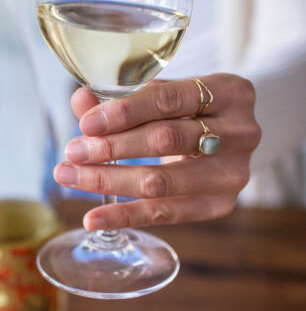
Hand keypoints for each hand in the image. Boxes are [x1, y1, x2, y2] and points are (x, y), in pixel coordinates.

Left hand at [54, 74, 261, 230]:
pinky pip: (166, 214)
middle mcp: (240, 132)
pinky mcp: (221, 205)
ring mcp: (234, 172)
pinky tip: (94, 218)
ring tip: (71, 176)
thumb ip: (124, 97)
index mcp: (230, 92)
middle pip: (165, 140)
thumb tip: (80, 102)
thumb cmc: (193, 112)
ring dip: (109, 180)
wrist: (232, 140)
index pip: (169, 100)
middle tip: (73, 151)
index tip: (86, 124)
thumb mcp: (167, 95)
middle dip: (112, 147)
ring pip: (162, 181)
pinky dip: (126, 216)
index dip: (125, 112)